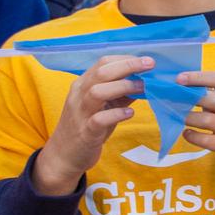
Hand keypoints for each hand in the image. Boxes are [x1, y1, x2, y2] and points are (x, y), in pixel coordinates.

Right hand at [34, 55, 149, 193]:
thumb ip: (121, 92)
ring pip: (97, 92)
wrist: (64, 155)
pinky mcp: (85, 132)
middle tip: (151, 65)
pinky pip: (99, 119)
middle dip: (128, 66)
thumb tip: (146, 79)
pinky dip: (117, 114)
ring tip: (142, 88)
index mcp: (83, 84)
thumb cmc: (88, 126)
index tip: (147, 60)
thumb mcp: (104, 105)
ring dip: (123, 86)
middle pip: (101, 72)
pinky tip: (130, 112)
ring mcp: (80, 113)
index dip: (126, 59)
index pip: (102, 63)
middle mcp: (79, 95)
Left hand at [177, 72, 214, 178]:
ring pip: (208, 120)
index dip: (198, 77)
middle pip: (213, 99)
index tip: (179, 79)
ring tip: (178, 117)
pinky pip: (207, 140)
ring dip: (188, 118)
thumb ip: (212, 94)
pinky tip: (187, 133)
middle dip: (190, 98)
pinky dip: (192, 136)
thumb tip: (181, 87)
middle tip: (173, 99)